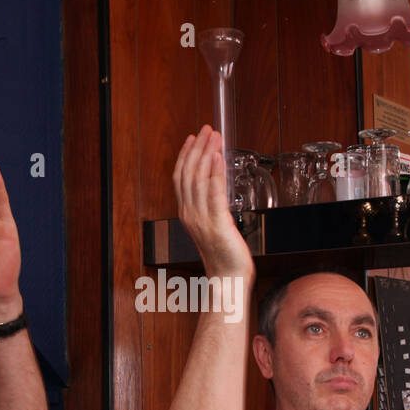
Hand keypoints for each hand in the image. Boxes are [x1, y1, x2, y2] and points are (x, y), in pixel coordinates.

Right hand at [173, 126, 253, 279]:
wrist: (228, 279)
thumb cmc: (224, 256)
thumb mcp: (212, 225)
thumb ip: (210, 206)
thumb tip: (216, 185)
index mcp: (187, 213)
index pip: (181, 178)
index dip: (186, 155)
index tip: (192, 138)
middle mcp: (190, 214)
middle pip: (188, 174)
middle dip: (197, 148)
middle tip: (207, 130)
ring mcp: (202, 219)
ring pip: (199, 179)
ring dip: (207, 154)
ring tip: (214, 137)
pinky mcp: (217, 223)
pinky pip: (213, 194)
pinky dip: (214, 173)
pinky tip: (219, 158)